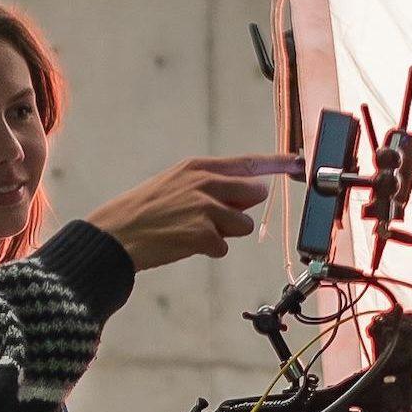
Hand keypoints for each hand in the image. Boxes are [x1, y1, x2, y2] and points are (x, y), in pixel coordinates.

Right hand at [86, 154, 298, 270]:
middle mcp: (204, 182)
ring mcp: (204, 208)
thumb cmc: (142, 211)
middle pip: (253, 194)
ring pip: (241, 224)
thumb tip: (248, 191)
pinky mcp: (202, 234)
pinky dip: (208, 250)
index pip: (247, 162)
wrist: (114, 235)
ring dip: (223, 233)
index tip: (297, 161)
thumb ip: (209, 184)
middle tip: (213, 217)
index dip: (276, 162)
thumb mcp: (173, 184)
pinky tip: (184, 245)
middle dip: (241, 208)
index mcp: (197, 167)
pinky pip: (223, 246)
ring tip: (191, 232)